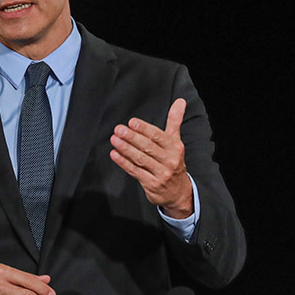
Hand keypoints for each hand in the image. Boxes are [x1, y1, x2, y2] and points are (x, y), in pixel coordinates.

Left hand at [109, 98, 193, 217]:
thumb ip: (175, 121)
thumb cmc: (174, 163)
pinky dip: (123, 162)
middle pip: (148, 147)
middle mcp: (170, 160)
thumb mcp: (176, 141)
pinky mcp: (151, 184)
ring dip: (125, 148)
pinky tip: (115, 155)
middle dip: (131, 137)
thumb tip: (179, 102)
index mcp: (175, 147)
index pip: (158, 136)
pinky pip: (135, 171)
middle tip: (118, 129)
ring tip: (114, 140)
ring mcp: (161, 173)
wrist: (178, 192)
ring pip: (140, 159)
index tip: (132, 122)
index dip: (144, 129)